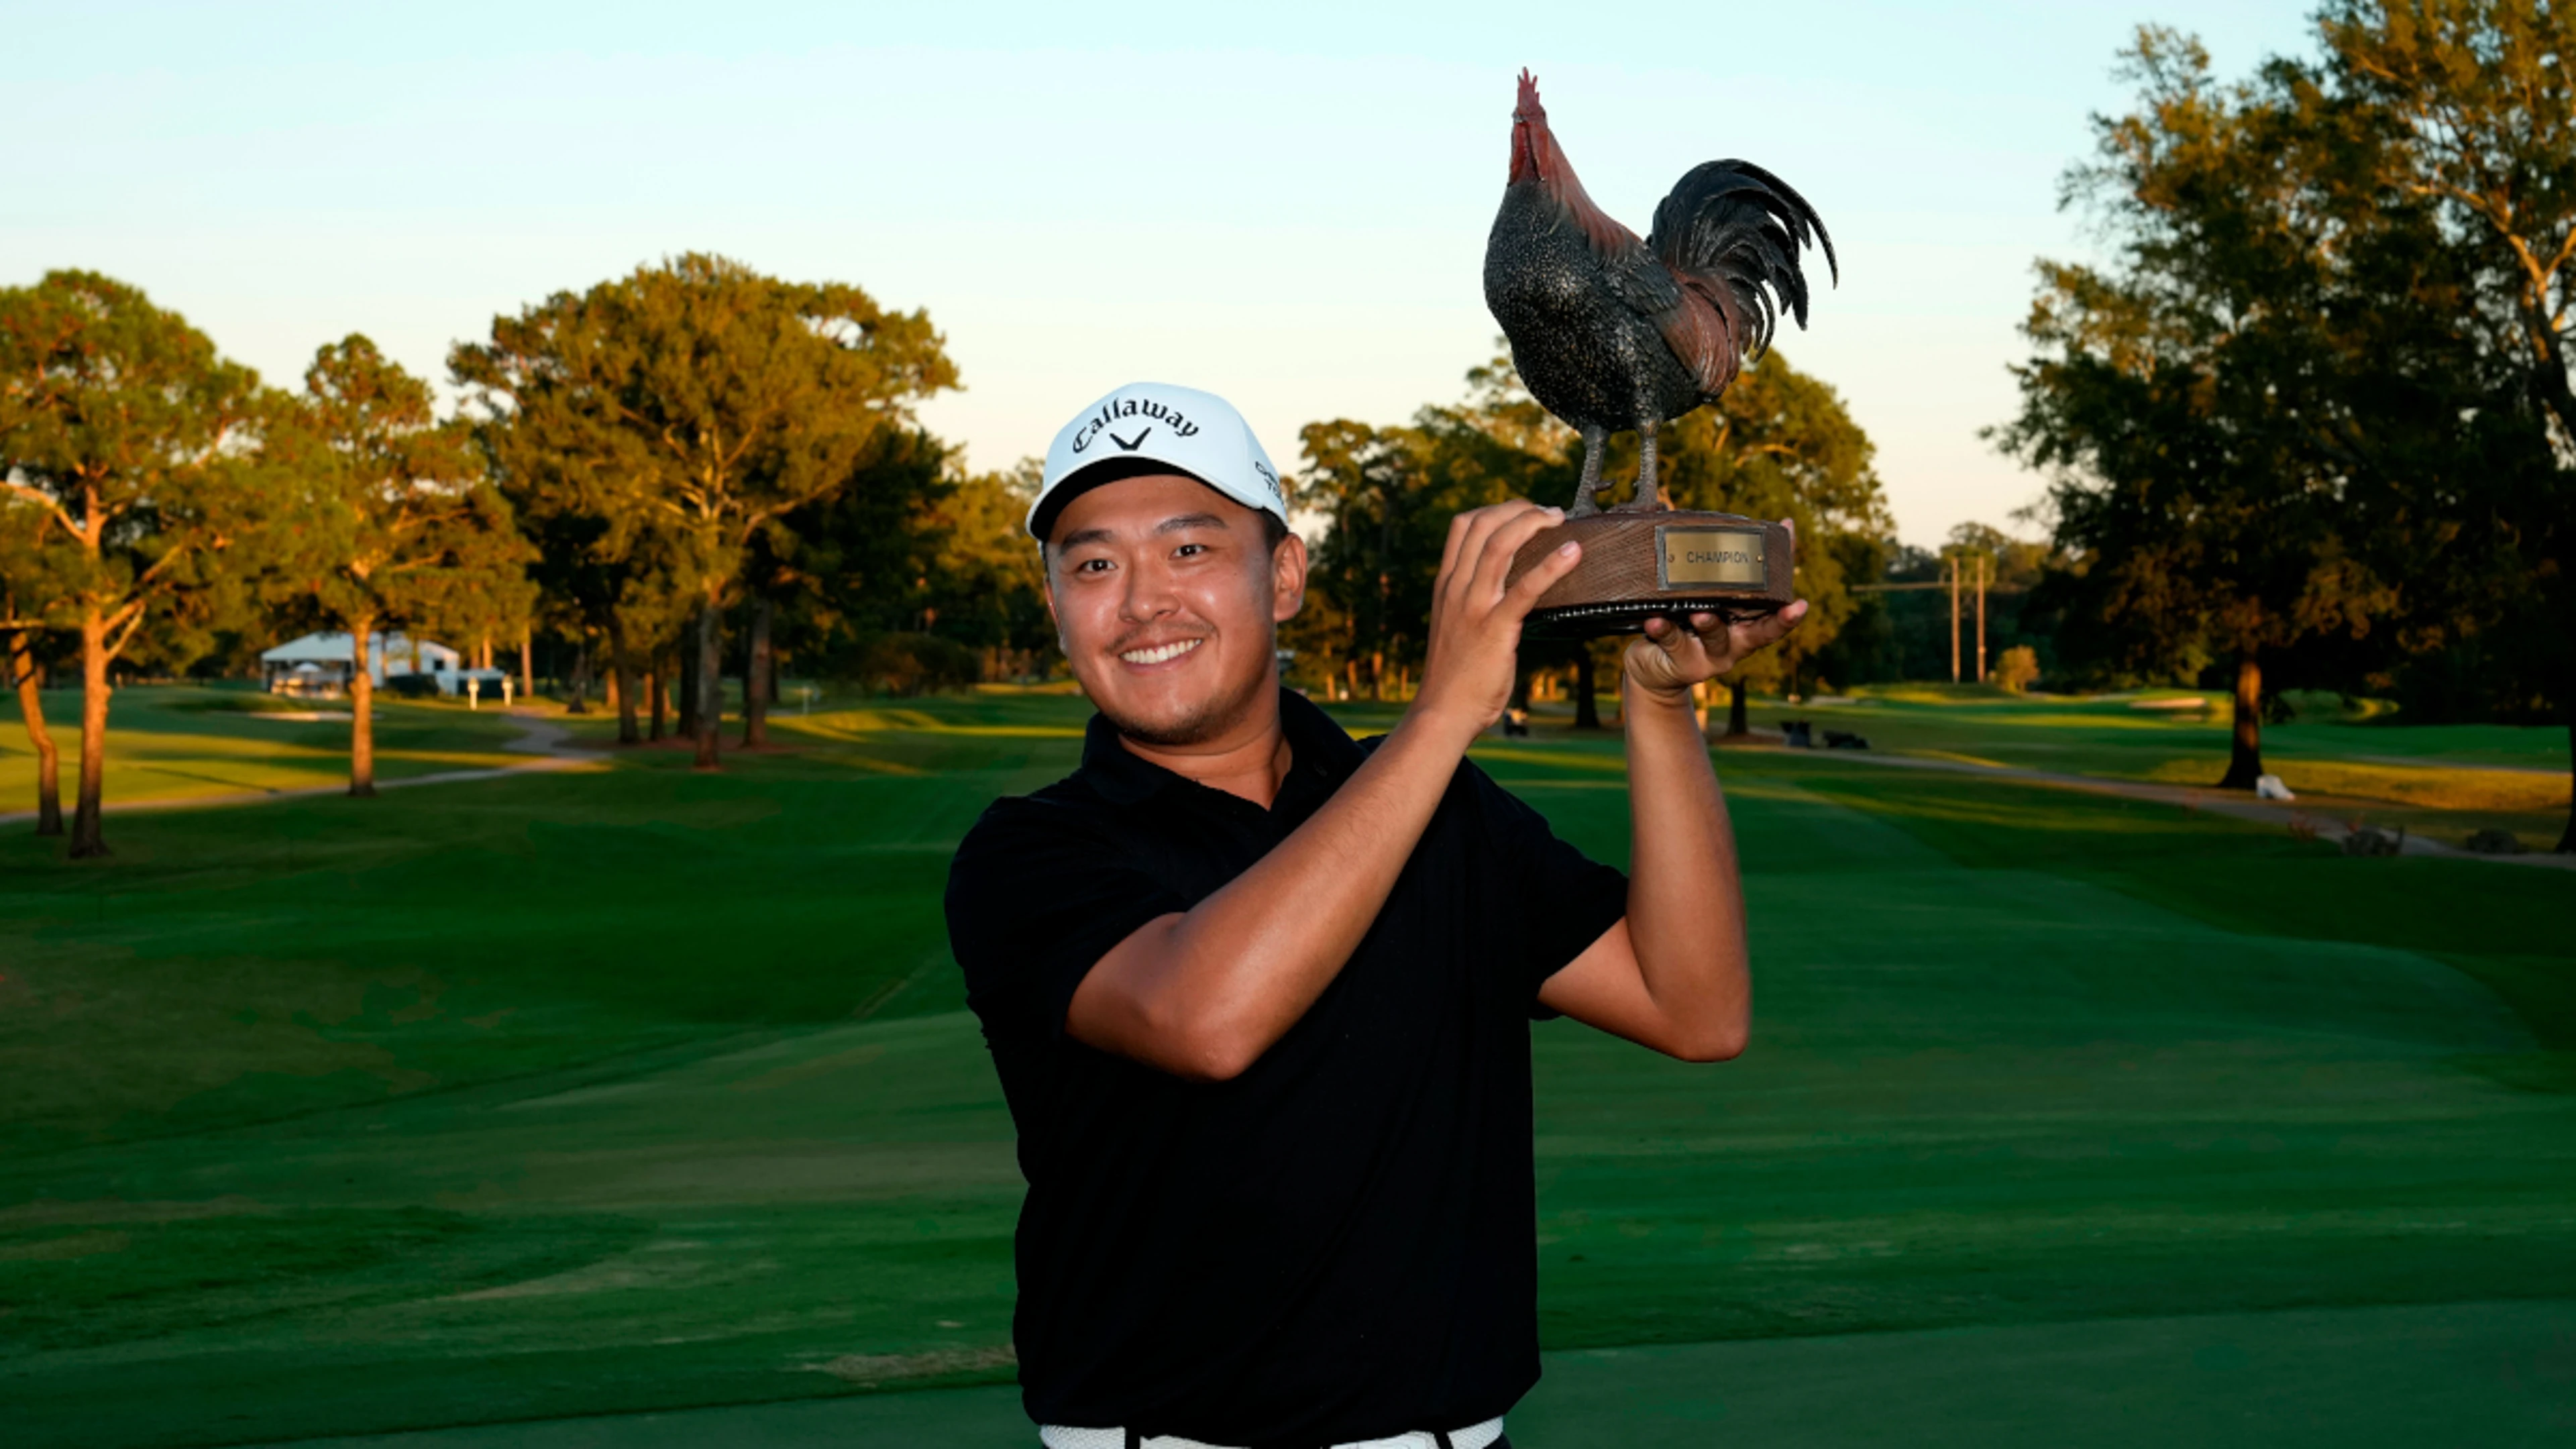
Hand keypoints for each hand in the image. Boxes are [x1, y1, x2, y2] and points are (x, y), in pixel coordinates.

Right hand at [1411, 500, 1581, 742]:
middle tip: (1549, 512)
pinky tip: (1574, 553)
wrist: (1443, 711)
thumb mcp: (1455, 626)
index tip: (1522, 513)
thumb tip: (1503, 588)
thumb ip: (1471, 601)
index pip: (1463, 526)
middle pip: (1483, 524)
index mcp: (1446, 584)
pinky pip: (1525, 588)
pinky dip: (1552, 566)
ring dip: (1533, 523)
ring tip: (1559, 519)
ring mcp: (1474, 606)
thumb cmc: (1454, 675)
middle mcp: (1457, 588)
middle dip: (1519, 508)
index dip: (1496, 509)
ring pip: (1501, 544)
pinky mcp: (1495, 628)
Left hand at [1623, 519, 1810, 703]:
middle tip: (1791, 607)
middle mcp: (1735, 641)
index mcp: (1744, 622)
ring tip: (1701, 613)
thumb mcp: (1697, 596)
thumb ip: (1699, 565)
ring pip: (1716, 637)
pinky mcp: (1683, 663)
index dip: (1791, 605)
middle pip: (1761, 632)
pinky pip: (1673, 642)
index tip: (1804, 603)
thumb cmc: (1681, 621)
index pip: (1774, 611)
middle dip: (1779, 621)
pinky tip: (1655, 621)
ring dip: (1710, 623)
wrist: (1653, 669)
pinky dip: (1664, 630)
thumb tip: (1673, 511)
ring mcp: (1711, 655)